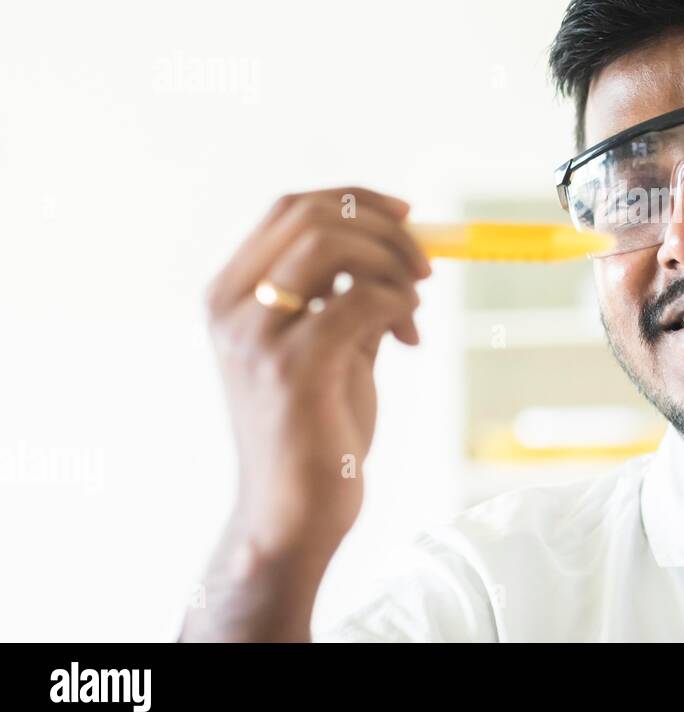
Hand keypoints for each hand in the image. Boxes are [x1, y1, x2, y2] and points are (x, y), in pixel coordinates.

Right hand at [203, 186, 431, 557]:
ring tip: (415, 304)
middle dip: (385, 228)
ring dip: (392, 263)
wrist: (293, 513)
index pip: (289, 207)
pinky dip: (398, 307)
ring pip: (333, 246)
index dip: (355, 198)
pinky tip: (408, 340)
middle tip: (424, 267)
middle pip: (312, 215)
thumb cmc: (316, 428)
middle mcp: (231, 306)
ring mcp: (255, 337)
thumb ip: (347, 293)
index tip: (407, 216)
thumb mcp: (329, 344)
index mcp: (230, 293)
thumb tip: (399, 239)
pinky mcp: (291, 369)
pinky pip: (362, 303)